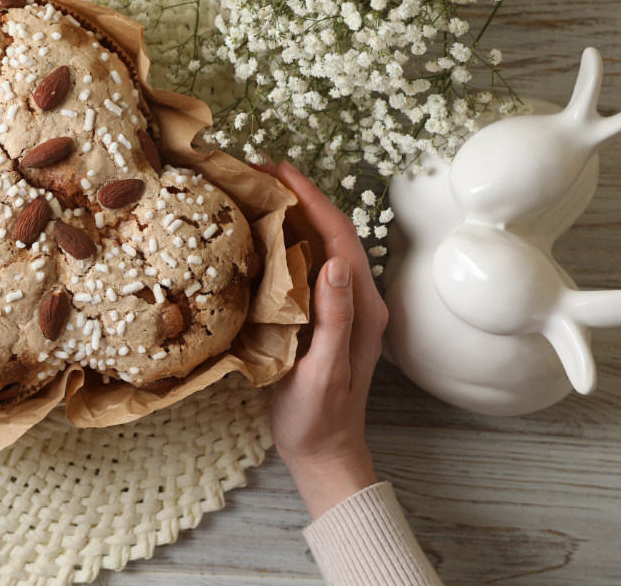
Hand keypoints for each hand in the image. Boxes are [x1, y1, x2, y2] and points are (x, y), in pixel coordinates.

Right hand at [258, 159, 388, 519]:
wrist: (325, 451)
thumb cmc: (321, 417)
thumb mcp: (325, 370)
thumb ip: (337, 317)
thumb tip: (334, 263)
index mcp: (363, 306)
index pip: (339, 236)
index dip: (311, 198)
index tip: (279, 170)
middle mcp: (358, 299)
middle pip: (332, 232)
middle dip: (300, 195)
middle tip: (259, 171)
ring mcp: (343, 306)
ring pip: (320, 244)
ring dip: (294, 213)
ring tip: (257, 191)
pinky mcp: (325, 315)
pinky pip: (308, 265)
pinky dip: (288, 240)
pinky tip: (263, 235)